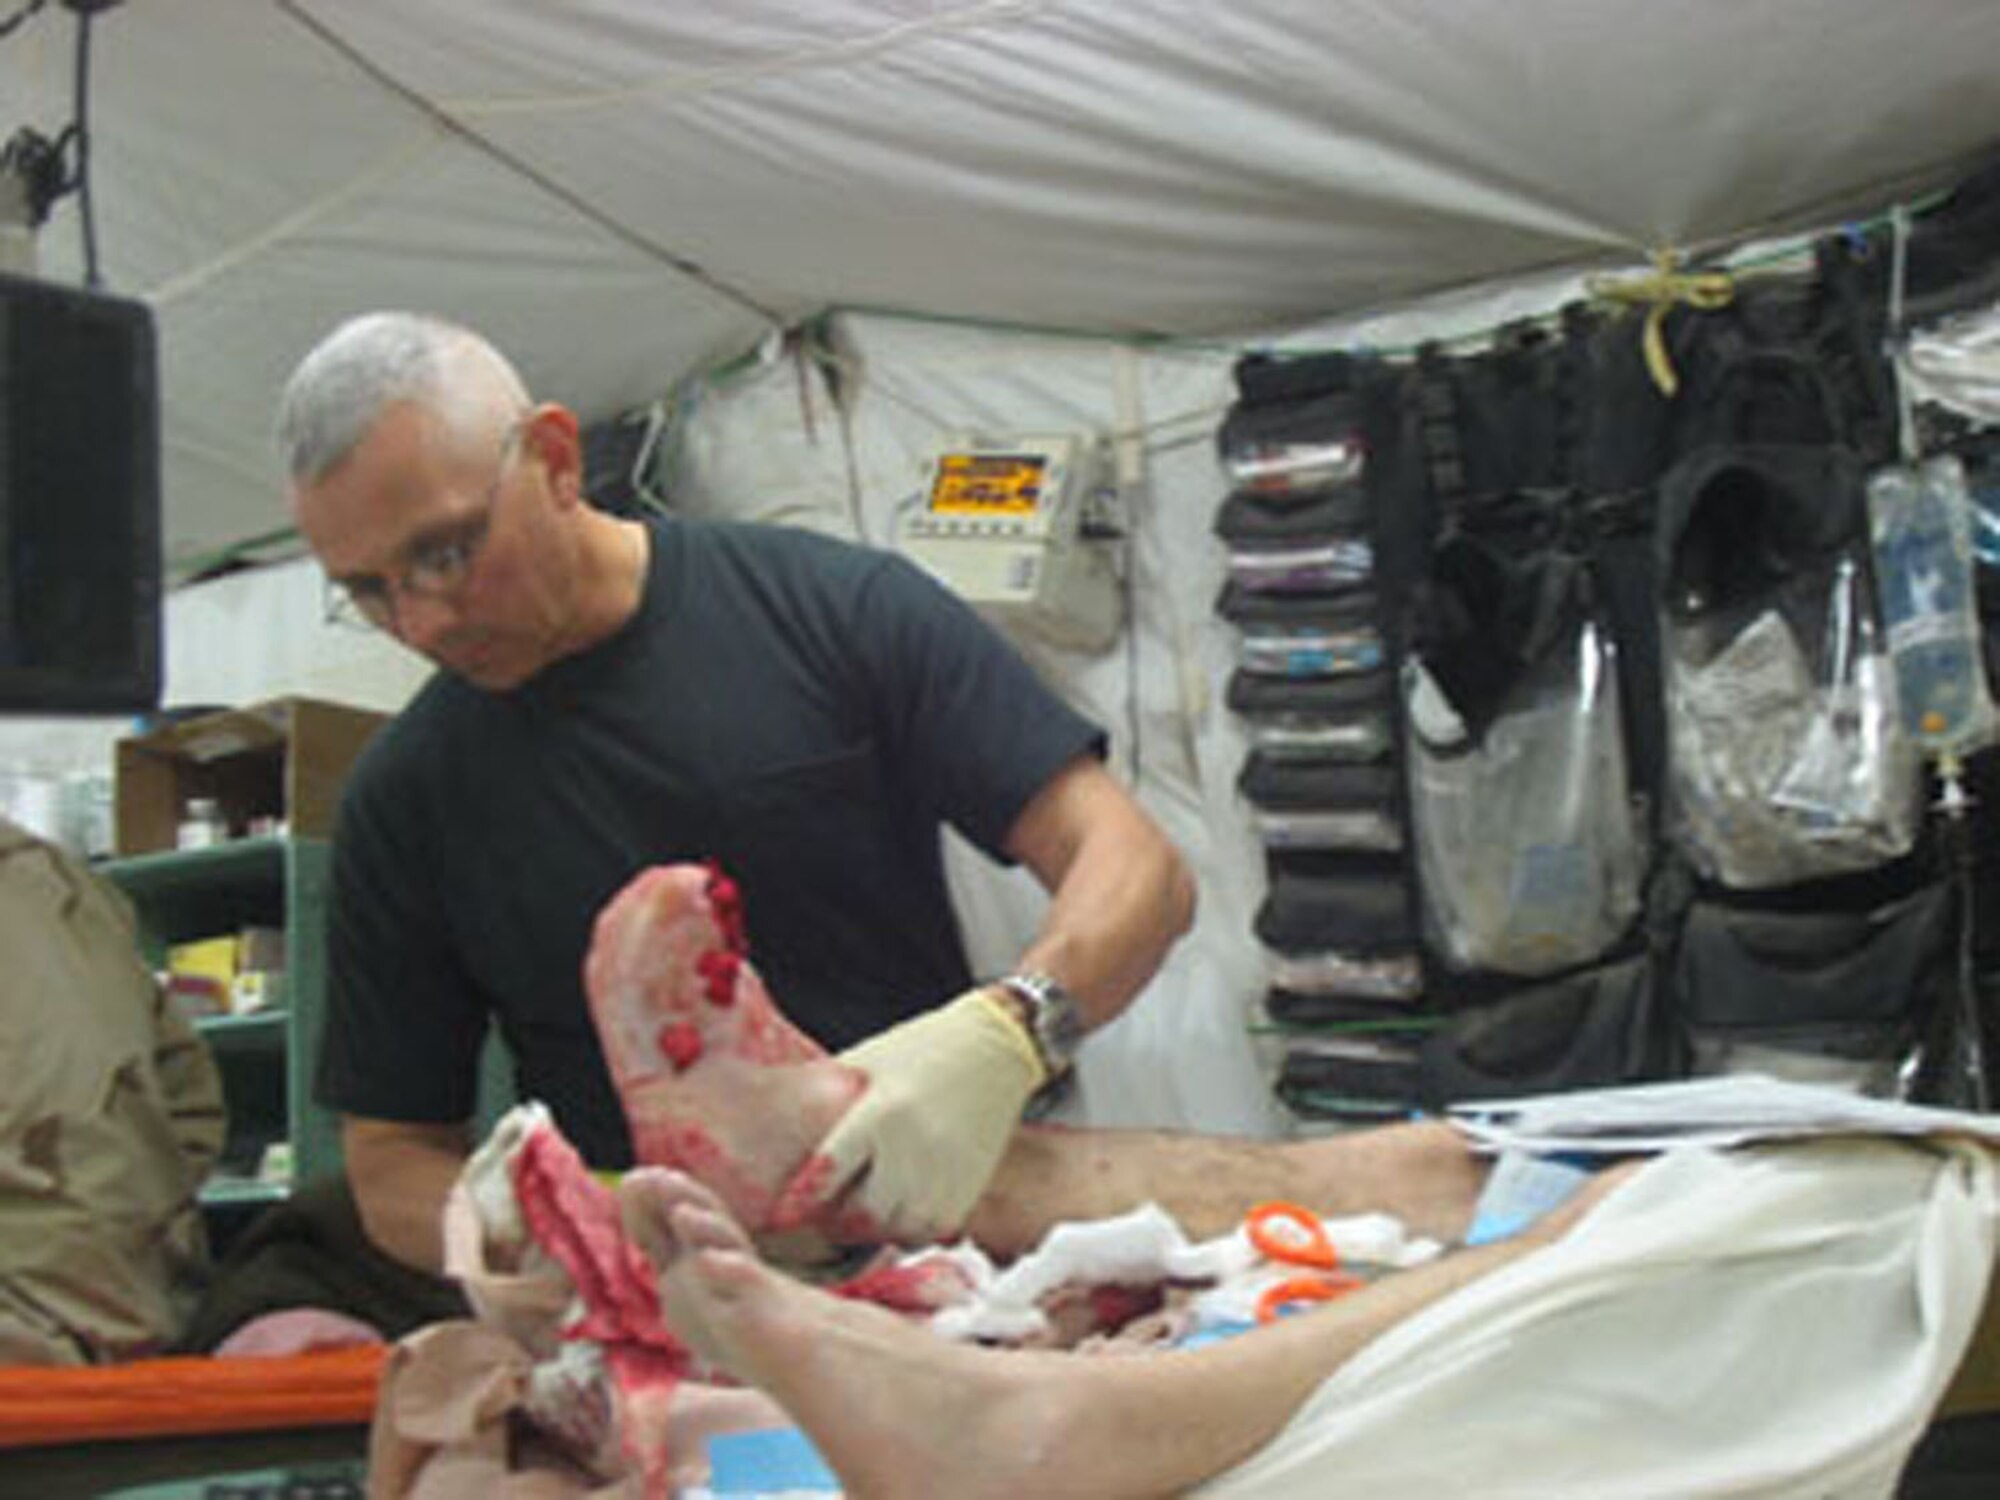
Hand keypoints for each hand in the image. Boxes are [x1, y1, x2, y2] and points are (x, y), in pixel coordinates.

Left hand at [775, 987, 1046, 1242]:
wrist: (995, 1048)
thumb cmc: (920, 1049)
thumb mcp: (865, 1062)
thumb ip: (827, 1093)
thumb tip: (768, 1112)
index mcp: (881, 1113)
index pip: (829, 1172)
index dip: (800, 1200)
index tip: (782, 1213)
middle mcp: (915, 1149)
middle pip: (860, 1213)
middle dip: (833, 1221)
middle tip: (817, 1216)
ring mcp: (946, 1173)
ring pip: (894, 1229)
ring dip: (868, 1229)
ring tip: (853, 1216)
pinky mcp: (969, 1188)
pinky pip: (927, 1230)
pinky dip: (904, 1229)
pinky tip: (893, 1210)